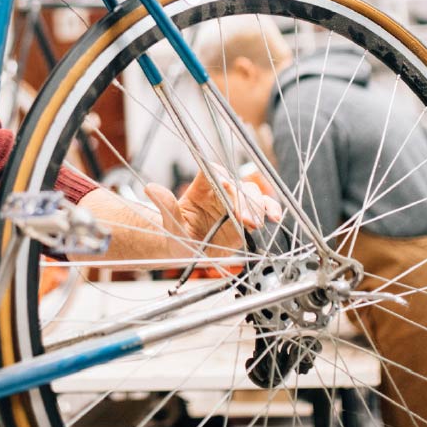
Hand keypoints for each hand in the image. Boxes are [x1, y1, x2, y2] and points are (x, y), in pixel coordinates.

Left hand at [143, 165, 281, 257]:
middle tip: (244, 219)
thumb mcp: (170, 226)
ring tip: (255, 223)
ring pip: (252, 194)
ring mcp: (234, 204)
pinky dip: (271, 209)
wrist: (187, 253)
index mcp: (200, 188)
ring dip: (257, 206)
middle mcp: (219, 192)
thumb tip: (150, 188)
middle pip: (236, 184)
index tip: (227, 189)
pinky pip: (263, 208)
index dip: (222, 178)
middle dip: (243, 199)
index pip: (213, 173)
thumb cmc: (177, 237)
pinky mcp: (246, 217)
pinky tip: (275, 216)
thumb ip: (166, 207)